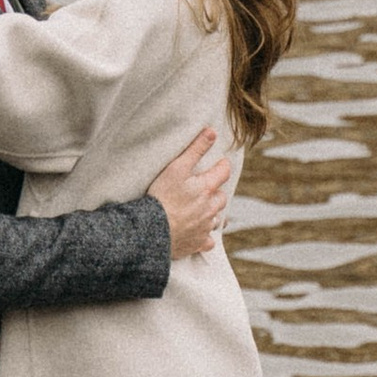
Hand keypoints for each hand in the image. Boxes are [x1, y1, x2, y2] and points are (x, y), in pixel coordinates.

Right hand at [150, 128, 230, 258]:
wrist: (152, 230)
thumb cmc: (162, 196)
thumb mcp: (176, 167)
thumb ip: (195, 149)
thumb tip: (212, 132)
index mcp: (207, 188)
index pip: (223, 172)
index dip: (222, 166)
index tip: (220, 163)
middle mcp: (210, 208)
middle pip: (221, 197)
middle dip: (215, 192)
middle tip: (206, 188)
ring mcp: (205, 227)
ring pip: (216, 219)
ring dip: (211, 213)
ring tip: (201, 210)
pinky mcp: (198, 243)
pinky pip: (208, 240)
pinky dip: (205, 236)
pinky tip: (199, 233)